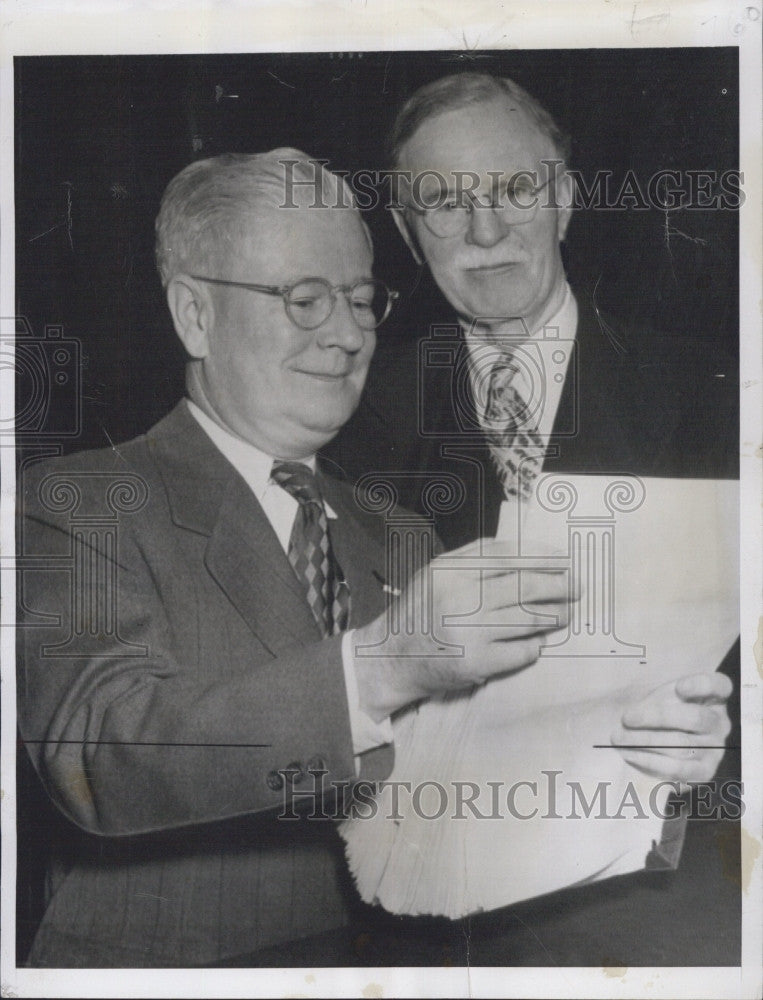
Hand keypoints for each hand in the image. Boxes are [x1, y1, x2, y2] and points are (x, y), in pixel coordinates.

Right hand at [354, 537, 576, 720]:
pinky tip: (538, 642)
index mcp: (449, 571)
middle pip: (523, 586)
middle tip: (576, 587)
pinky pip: (520, 652)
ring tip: (565, 614)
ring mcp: (468, 632)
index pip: (506, 556)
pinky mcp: (476, 663)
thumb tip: (526, 553)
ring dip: (554, 616)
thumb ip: (473, 559)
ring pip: (528, 619)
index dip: (540, 556)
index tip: (563, 559)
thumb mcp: (436, 573)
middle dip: (558, 585)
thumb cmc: (420, 611)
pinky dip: (534, 646)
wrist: (392, 658)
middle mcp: (458, 599)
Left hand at [611, 672, 731, 783]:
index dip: (701, 686)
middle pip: (694, 718)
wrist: (662, 741)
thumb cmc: (662, 710)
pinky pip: (678, 769)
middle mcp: (720, 722)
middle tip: (627, 718)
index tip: (679, 688)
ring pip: (681, 744)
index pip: (719, 686)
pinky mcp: (705, 771)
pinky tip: (630, 755)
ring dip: (645, 741)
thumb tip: (635, 713)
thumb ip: (659, 697)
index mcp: (713, 696)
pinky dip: (651, 761)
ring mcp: (715, 748)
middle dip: (656, 717)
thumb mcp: (663, 695)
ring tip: (620, 738)